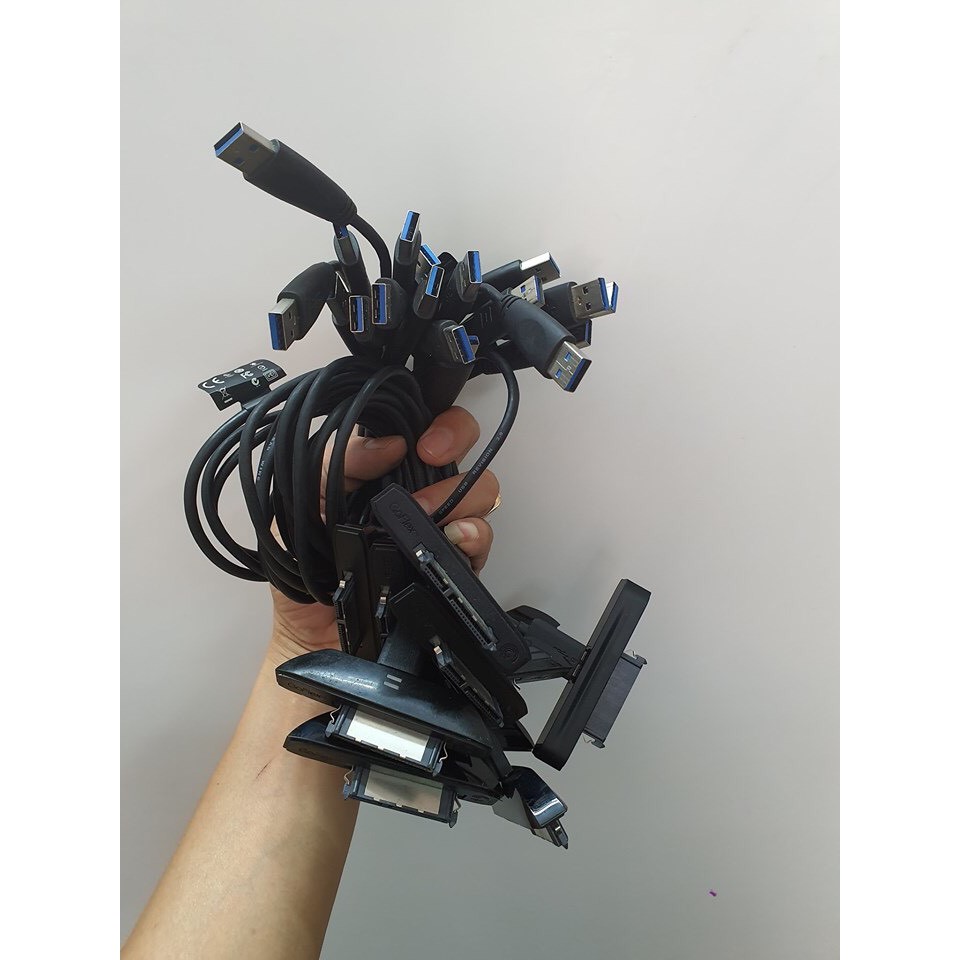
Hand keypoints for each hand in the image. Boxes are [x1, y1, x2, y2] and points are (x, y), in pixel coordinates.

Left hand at [268, 406, 499, 663]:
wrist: (314, 635)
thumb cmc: (303, 571)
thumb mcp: (301, 505)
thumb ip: (335, 462)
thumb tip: (387, 442)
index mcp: (383, 473)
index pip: (424, 428)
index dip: (438, 423)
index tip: (423, 443)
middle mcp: (418, 496)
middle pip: (462, 450)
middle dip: (457, 441)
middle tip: (431, 458)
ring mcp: (439, 531)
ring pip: (480, 493)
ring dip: (460, 497)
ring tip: (428, 518)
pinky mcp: (453, 567)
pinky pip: (481, 542)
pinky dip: (474, 536)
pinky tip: (452, 541)